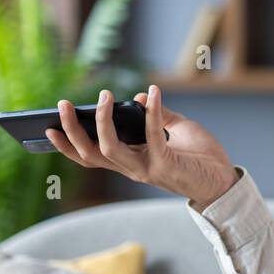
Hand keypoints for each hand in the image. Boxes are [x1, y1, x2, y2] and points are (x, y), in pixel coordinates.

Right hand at [44, 85, 238, 210]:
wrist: (225, 180)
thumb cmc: (199, 157)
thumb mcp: (177, 130)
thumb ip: (157, 116)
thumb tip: (139, 98)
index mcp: (129, 161)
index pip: (90, 156)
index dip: (67, 145)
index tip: (47, 126)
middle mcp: (132, 168)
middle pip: (90, 154)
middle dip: (72, 131)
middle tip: (62, 105)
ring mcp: (146, 169)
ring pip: (110, 149)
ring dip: (103, 121)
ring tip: (104, 96)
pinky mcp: (165, 164)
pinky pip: (151, 135)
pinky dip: (152, 112)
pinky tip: (153, 93)